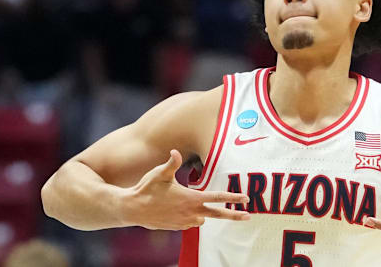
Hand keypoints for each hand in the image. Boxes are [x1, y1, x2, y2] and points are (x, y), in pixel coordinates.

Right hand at [123, 149, 249, 229]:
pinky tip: (178, 210)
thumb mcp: (159, 173)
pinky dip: (190, 217)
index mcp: (191, 198)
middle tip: (248, 216)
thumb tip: (175, 151)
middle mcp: (190, 212)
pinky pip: (190, 223)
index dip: (233, 197)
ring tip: (191, 203)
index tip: (246, 199)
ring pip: (202, 218)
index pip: (217, 197)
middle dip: (234, 215)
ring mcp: (184, 222)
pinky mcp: (176, 227)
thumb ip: (171, 163)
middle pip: (218, 215)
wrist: (131, 209)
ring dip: (202, 212)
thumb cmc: (146, 189)